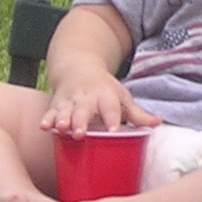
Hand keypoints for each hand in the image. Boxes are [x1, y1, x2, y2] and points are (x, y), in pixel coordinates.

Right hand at [41, 75, 160, 137]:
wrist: (78, 66)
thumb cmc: (105, 89)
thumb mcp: (123, 97)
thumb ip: (137, 114)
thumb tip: (158, 124)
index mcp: (106, 96)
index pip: (111, 109)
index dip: (113, 120)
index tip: (114, 131)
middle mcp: (87, 97)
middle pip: (84, 110)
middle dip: (81, 121)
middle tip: (80, 134)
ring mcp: (70, 100)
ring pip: (65, 111)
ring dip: (63, 120)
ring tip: (61, 129)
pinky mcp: (56, 104)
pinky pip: (50, 112)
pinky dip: (47, 119)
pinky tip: (43, 127)